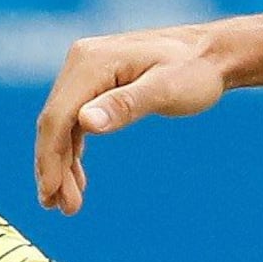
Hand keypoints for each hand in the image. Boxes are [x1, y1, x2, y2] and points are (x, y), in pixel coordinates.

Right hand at [35, 22, 228, 212]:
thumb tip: (86, 123)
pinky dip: (73, 149)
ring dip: (62, 163)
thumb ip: (125, 105)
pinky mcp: (95, 81)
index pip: (57, 117)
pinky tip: (77, 175)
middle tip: (62, 208)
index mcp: (91, 63)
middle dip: (55, 168)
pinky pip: (75, 119)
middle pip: (55, 122)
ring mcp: (87, 70)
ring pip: (62, 124)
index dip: (50, 158)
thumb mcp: (165, 90)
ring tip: (69, 202)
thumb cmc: (194, 72)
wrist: (212, 53)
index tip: (51, 195)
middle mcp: (81, 62)